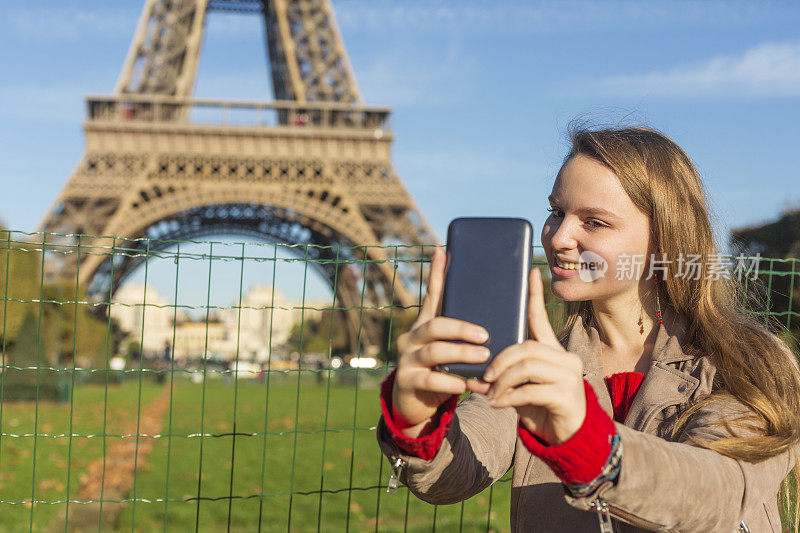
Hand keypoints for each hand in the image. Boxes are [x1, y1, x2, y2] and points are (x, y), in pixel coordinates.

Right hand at [392, 247, 490, 435]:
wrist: (414, 403)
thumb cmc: (438, 370)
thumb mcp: (447, 349)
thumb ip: (464, 336)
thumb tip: (492, 320)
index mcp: (424, 324)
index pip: (431, 295)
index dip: (436, 274)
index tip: (443, 251)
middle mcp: (412, 338)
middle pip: (435, 325)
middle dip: (461, 328)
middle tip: (485, 335)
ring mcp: (407, 360)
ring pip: (434, 352)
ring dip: (461, 353)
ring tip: (483, 356)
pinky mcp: (407, 382)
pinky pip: (430, 380)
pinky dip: (451, 382)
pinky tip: (465, 385)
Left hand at [472, 267, 585, 444]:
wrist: (566, 439)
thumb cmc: (540, 408)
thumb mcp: (518, 387)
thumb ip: (501, 376)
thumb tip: (472, 374)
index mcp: (552, 351)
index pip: (540, 319)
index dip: (534, 295)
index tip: (530, 272)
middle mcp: (565, 359)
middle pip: (525, 346)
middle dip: (499, 360)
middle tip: (483, 376)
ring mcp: (570, 377)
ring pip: (527, 367)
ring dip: (502, 380)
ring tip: (489, 392)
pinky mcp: (567, 397)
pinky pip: (530, 391)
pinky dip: (508, 397)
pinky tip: (496, 404)